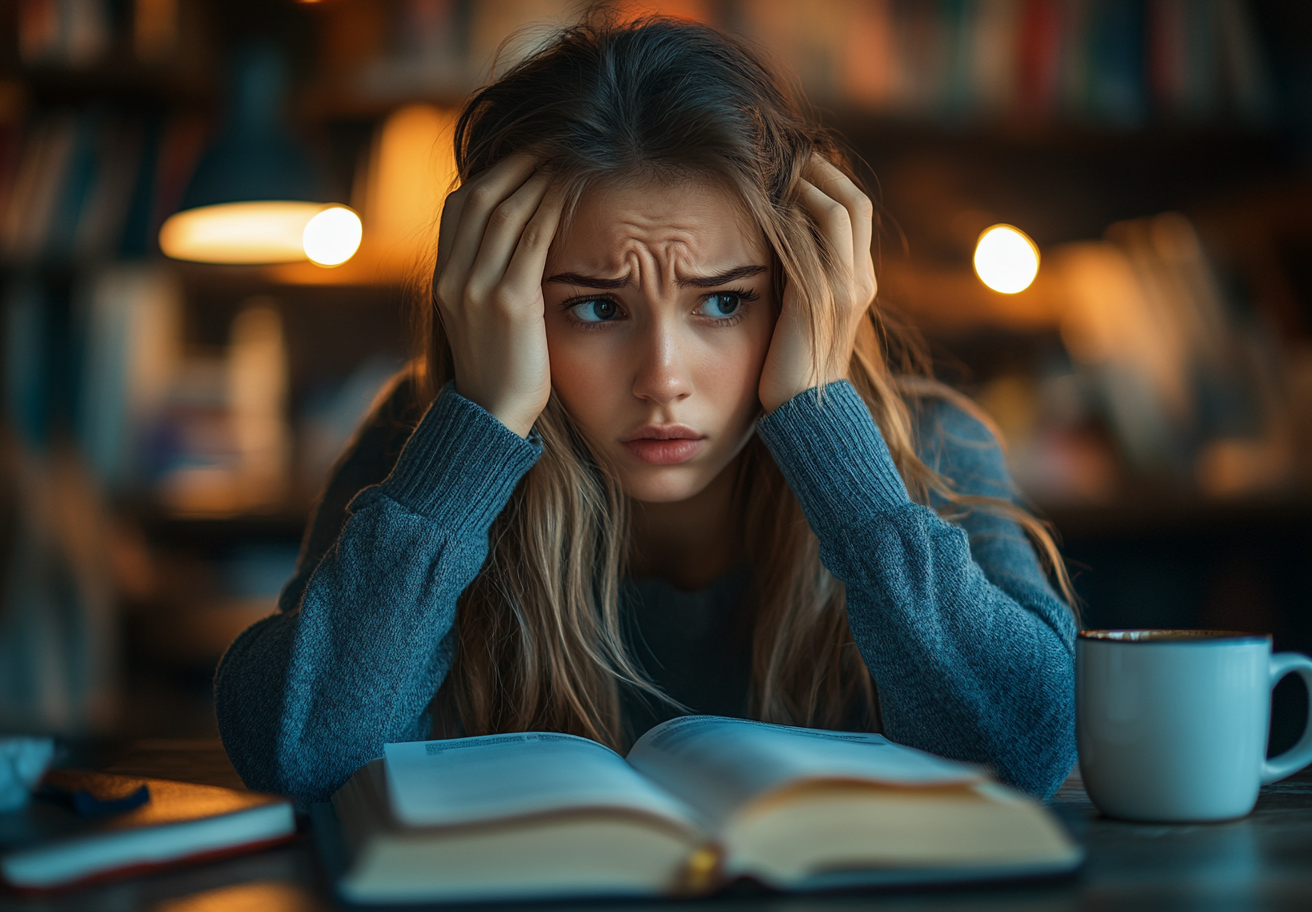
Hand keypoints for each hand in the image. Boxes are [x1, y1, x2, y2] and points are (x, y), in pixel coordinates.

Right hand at [432, 154, 562, 437]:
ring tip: (567, 156)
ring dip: (538, 177)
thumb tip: (516, 240)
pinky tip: (572, 192)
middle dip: (518, 163)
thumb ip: (487, 277)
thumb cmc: (499, 368)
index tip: (527, 154)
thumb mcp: (480, 317)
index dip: (494, 172)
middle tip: (553, 142)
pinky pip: (530, 240)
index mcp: (443, 278)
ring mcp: (475, 288)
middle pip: (480, 197)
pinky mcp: (508, 302)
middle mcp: (452, 277)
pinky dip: (551, 208)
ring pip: (505, 211)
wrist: (492, 416)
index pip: (461, 206)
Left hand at [758, 157, 876, 413]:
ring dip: (806, 184)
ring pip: (839, 209)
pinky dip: (795, 212)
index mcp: (858, 282)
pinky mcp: (823, 296)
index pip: (854, 213)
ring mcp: (847, 286)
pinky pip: (817, 236)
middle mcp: (860, 279)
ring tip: (773, 171)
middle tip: (784, 156)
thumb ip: (798, 284)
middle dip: (820, 172)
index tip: (795, 167)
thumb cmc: (793, 374)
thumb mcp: (800, 319)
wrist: (807, 417)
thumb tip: (770, 248)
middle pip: (854, 200)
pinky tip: (767, 204)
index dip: (828, 183)